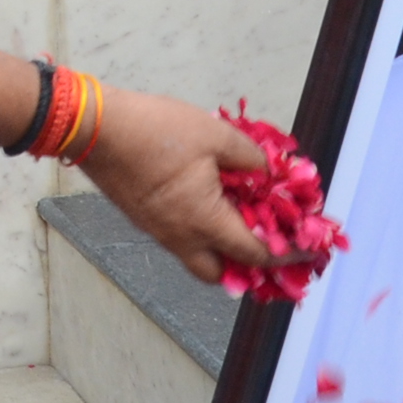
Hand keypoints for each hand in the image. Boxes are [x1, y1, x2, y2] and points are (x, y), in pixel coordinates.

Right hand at [76, 91, 270, 285]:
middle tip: (265, 239)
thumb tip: (268, 170)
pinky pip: (179, 239)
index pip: (254, 253)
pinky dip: (200, 231)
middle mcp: (180, 237)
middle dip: (246, 265)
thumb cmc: (154, 131)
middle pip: (219, 273)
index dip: (285, 252)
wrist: (96, 129)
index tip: (306, 247)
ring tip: (239, 218)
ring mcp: (158, 231)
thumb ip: (250, 156)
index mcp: (204, 221)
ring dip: (221, 247)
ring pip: (196, 257)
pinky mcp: (143, 218)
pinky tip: (208, 201)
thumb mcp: (215, 134)